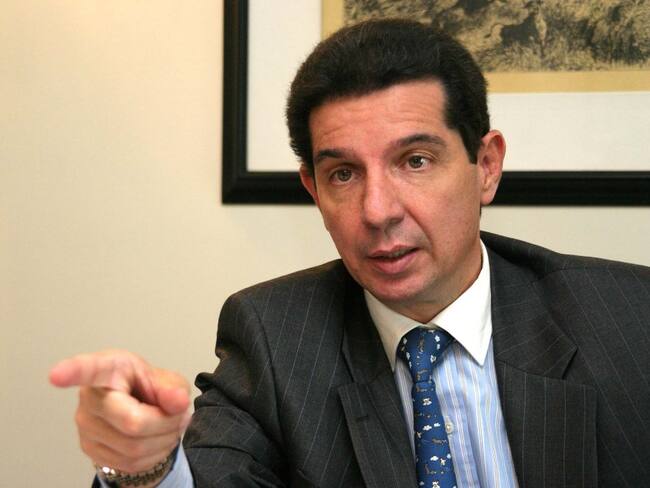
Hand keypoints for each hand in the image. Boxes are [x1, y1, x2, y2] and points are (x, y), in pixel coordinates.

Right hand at [49, 350, 190, 480]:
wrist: (140, 409)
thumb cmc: (148, 388)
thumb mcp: (169, 381)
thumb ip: (174, 389)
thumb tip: (177, 400)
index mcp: (110, 368)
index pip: (90, 369)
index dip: (73, 371)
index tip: (57, 375)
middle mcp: (90, 396)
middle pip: (133, 422)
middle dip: (166, 424)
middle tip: (176, 413)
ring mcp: (85, 425)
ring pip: (134, 448)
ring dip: (163, 440)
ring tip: (166, 424)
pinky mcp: (88, 448)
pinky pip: (131, 463)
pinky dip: (154, 454)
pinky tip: (153, 438)